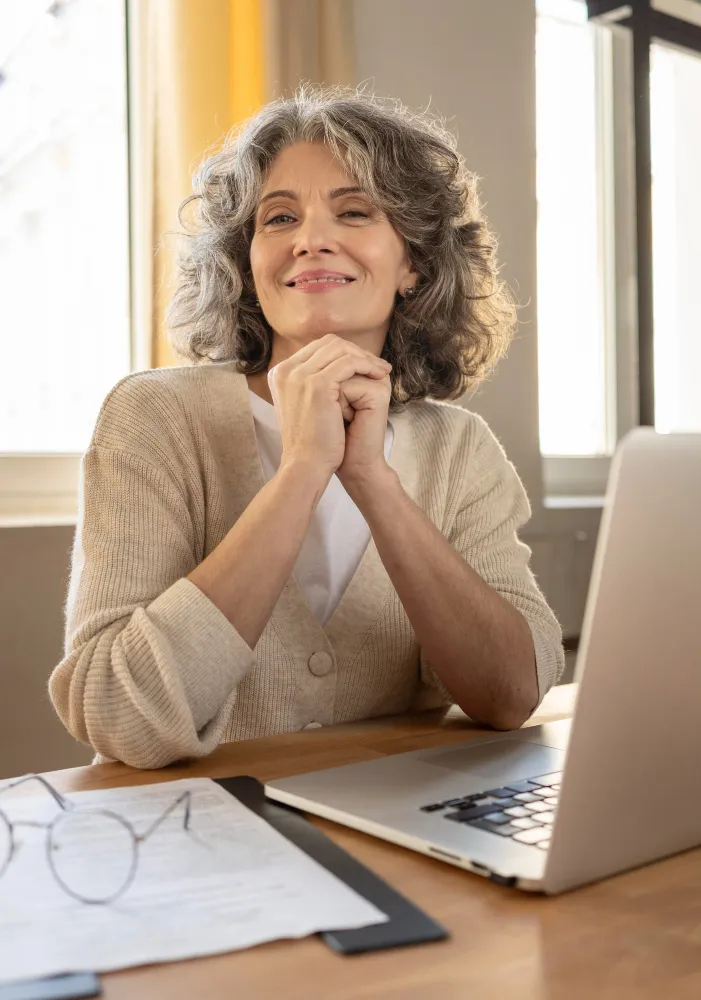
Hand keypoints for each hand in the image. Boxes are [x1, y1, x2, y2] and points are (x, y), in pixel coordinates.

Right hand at [269, 334, 391, 483]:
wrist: (305, 465)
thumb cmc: (309, 442)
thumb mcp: (304, 406)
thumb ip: (311, 384)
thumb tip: (334, 368)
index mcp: (280, 373)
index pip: (317, 348)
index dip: (344, 353)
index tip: (364, 364)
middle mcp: (285, 370)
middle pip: (328, 344)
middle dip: (356, 352)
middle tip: (377, 365)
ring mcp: (299, 375)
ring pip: (340, 350)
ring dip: (364, 358)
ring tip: (381, 371)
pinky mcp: (316, 384)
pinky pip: (349, 363)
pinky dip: (366, 366)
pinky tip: (379, 376)